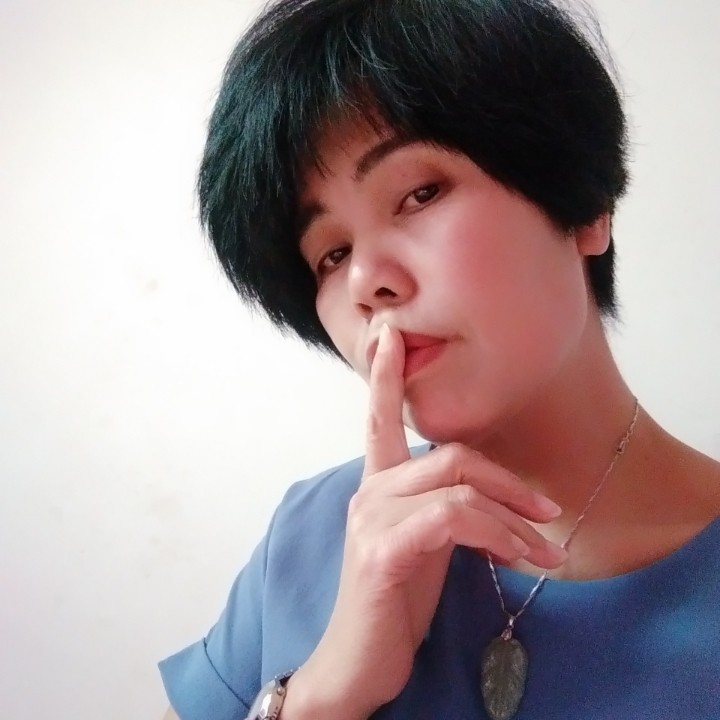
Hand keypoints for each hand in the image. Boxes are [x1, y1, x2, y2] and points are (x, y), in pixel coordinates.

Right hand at [283, 325, 565, 719]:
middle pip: (451, 453)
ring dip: (515, 519)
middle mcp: (369, 489)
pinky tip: (519, 559)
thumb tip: (490, 494)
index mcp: (378, 483)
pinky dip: (499, 536)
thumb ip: (443, 507)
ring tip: (547, 551)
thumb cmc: (396, 597)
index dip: (384, 374)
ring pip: (459, 486)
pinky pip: (455, 520)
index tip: (389, 334)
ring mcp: (372, 517)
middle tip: (550, 513)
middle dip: (509, 482)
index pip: (378, 417)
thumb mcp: (424, 543)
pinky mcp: (382, 548)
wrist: (359, 658)